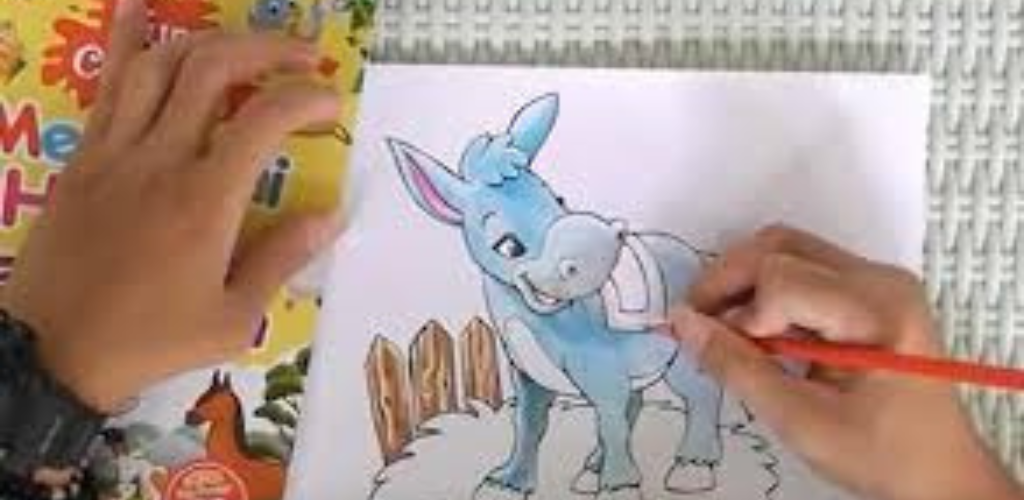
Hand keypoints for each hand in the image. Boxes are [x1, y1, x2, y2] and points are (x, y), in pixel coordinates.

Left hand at [1, 1, 341, 412]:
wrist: (52, 352)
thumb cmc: (152, 340)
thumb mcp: (234, 318)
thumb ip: (282, 258)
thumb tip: (331, 213)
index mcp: (206, 201)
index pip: (265, 120)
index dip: (307, 98)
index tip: (333, 105)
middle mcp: (161, 160)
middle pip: (214, 70)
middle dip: (268, 50)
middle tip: (306, 57)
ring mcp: (116, 152)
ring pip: (160, 64)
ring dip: (212, 42)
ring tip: (247, 47)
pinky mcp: (85, 157)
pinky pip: (108, 86)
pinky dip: (127, 40)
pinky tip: (138, 8)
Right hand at [666, 225, 1020, 499]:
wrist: (939, 472)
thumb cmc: (878, 454)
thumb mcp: (801, 421)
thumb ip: (738, 367)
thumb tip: (681, 322)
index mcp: (877, 309)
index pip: (782, 278)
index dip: (740, 313)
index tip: (723, 353)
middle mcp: (880, 278)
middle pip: (781, 247)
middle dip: (729, 282)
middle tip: (699, 325)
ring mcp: (877, 280)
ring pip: (787, 250)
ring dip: (745, 284)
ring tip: (727, 330)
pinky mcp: (868, 291)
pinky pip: (803, 269)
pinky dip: (767, 292)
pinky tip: (758, 332)